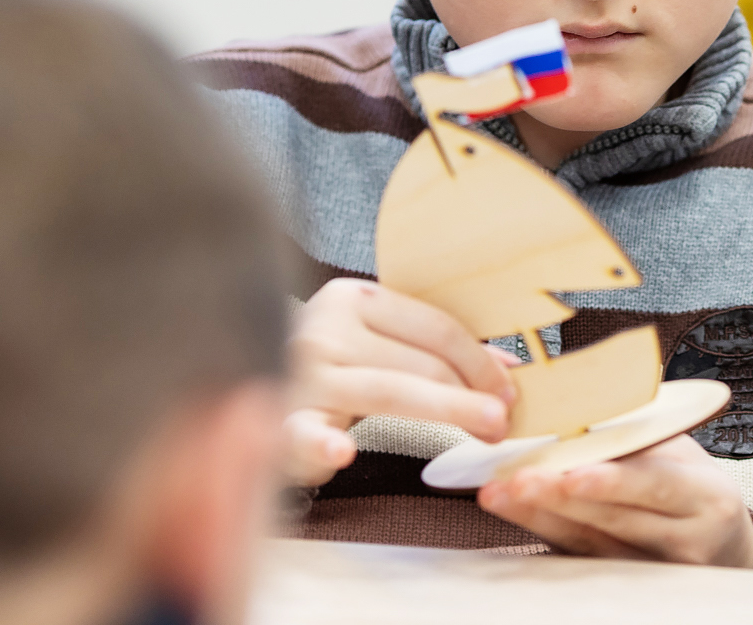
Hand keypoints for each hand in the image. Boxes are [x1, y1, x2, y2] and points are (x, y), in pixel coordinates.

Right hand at [286, 278, 514, 486]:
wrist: (243, 375)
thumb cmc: (329, 363)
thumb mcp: (376, 339)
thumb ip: (430, 348)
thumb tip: (505, 365)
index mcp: (353, 299)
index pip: (434, 327)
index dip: (479, 360)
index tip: (509, 390)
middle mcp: (325, 330)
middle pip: (417, 362)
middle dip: (470, 393)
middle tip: (504, 421)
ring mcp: (299, 375)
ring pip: (385, 392)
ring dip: (444, 410)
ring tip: (485, 430)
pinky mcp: (277, 422)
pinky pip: (301, 434)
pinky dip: (321, 445)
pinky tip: (340, 453)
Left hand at [477, 434, 752, 567]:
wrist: (722, 544)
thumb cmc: (693, 485)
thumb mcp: (681, 453)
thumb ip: (637, 436)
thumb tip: (575, 399)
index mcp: (705, 495)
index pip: (655, 485)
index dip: (611, 480)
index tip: (570, 473)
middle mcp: (685, 538)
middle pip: (614, 519)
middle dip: (559, 498)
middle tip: (516, 480)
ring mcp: (657, 568)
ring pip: (591, 542)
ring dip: (539, 515)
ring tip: (499, 493)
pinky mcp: (630, 582)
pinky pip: (582, 557)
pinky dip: (546, 531)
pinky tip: (517, 513)